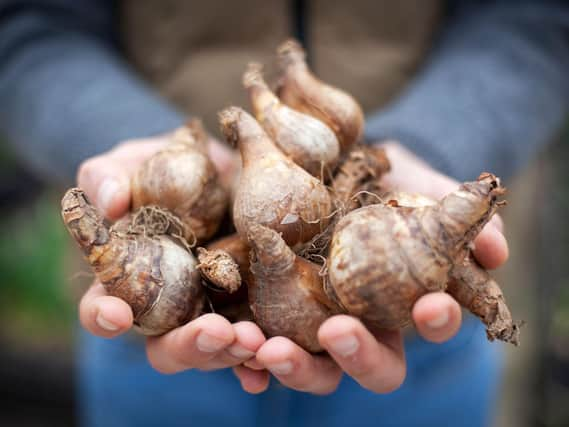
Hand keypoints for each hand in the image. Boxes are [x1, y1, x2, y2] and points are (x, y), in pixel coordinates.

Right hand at [76, 132, 265, 374]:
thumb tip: (111, 203)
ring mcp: (210, 309)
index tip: (119, 314)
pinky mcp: (248, 306)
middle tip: (214, 331)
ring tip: (254, 339)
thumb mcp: (133, 163)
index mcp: (127, 278)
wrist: (222, 167)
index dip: (104, 315)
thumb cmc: (165, 166)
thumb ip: (109, 178)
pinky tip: (272, 359)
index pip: (103, 306)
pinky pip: (254, 339)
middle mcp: (168, 306)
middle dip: (188, 345)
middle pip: (166, 346)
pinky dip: (262, 356)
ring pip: (214, 349)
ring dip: (232, 351)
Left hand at [233, 142, 508, 394]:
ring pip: (310, 364)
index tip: (429, 306)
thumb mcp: (426, 191)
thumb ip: (462, 218)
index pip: (428, 327)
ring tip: (264, 347)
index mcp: (407, 302)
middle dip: (355, 356)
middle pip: (368, 366)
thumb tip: (497, 250)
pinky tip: (234, 342)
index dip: (434, 323)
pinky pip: (261, 340)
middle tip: (336, 333)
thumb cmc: (391, 185)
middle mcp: (364, 322)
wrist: (339, 168)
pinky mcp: (274, 309)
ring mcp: (316, 320)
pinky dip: (247, 351)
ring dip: (291, 364)